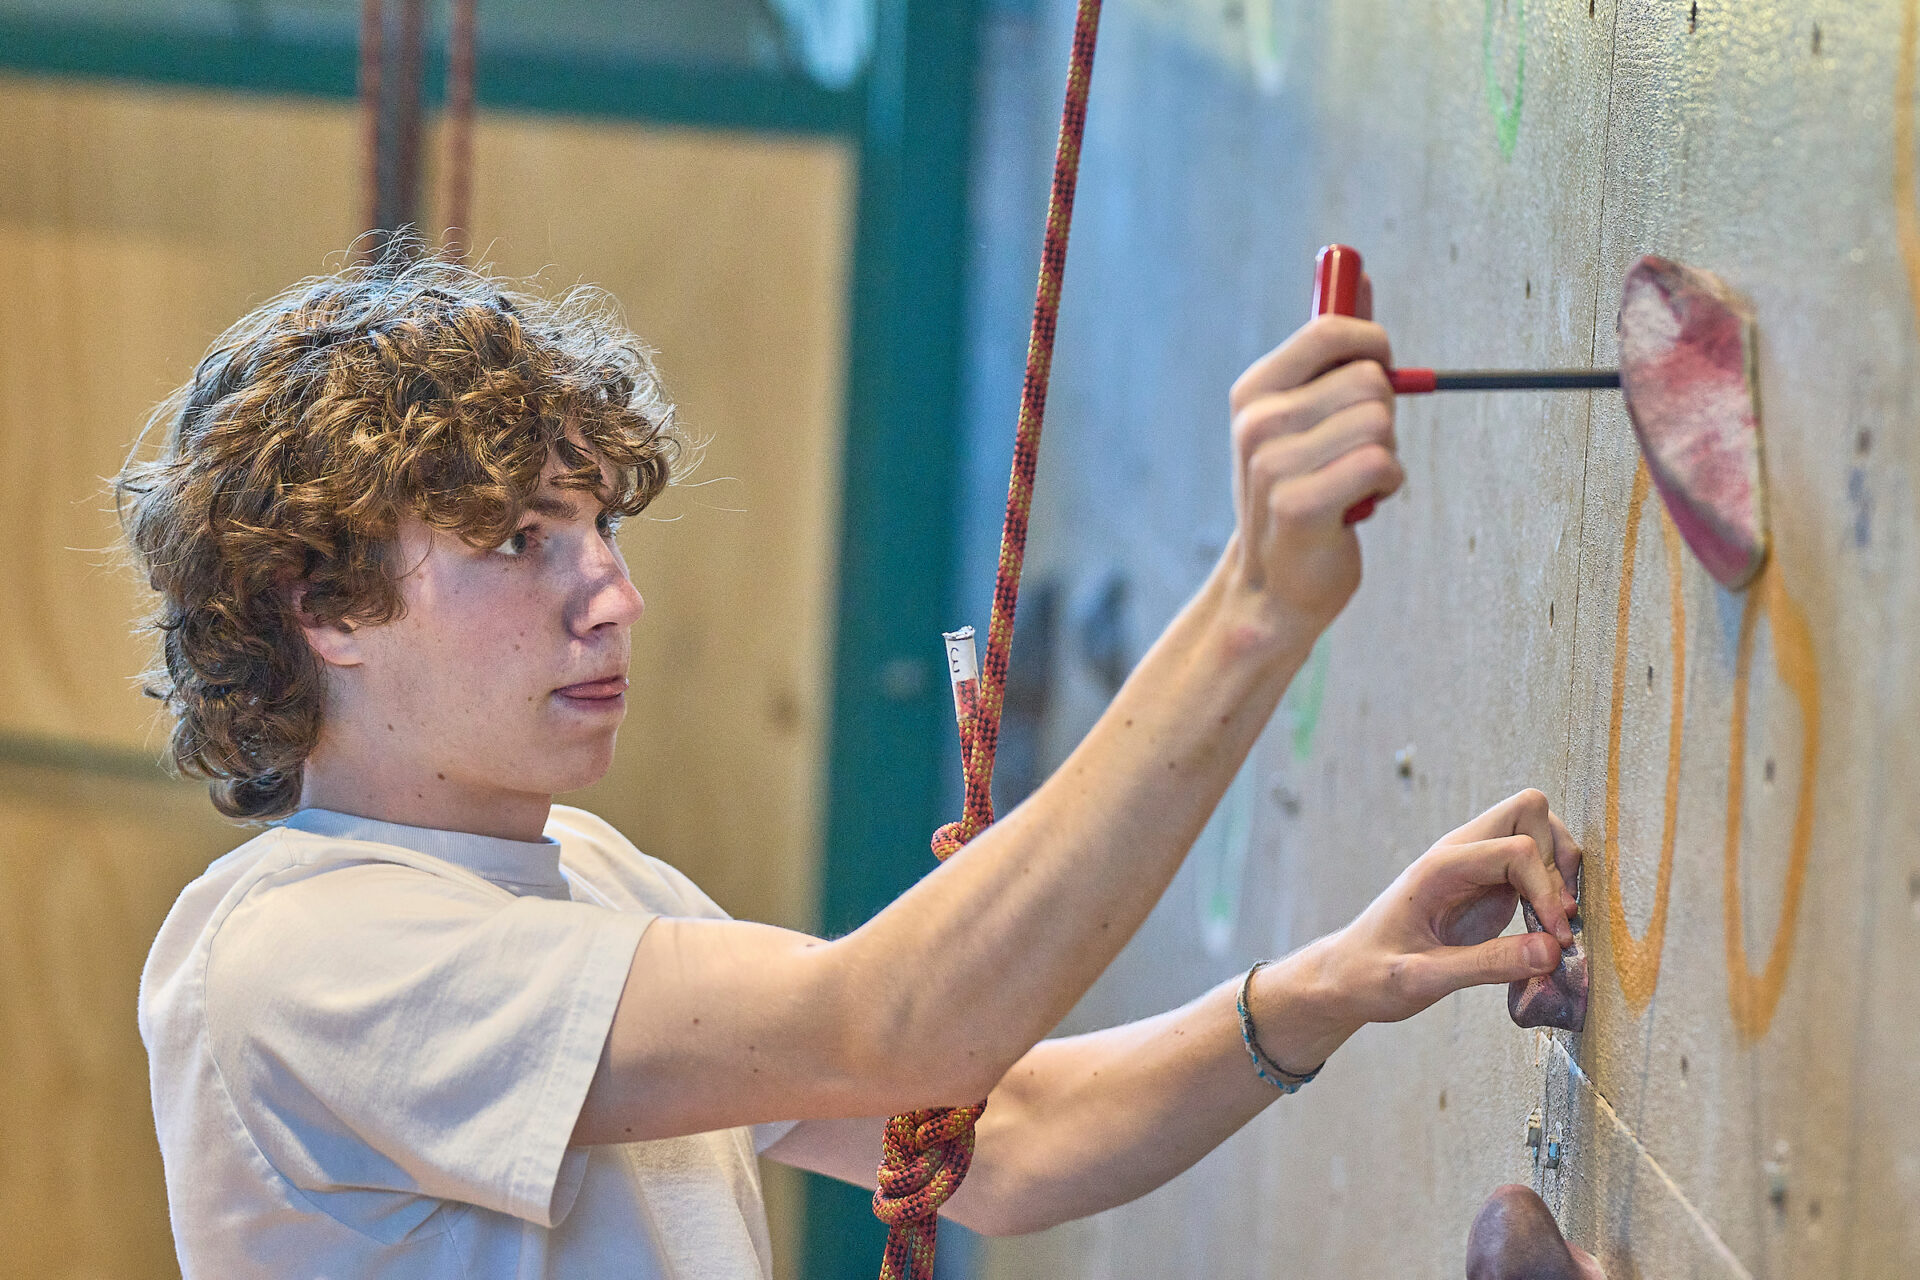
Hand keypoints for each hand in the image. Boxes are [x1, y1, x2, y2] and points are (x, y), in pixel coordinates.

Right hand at [1223, 307, 1403, 643]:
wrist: (1274, 583)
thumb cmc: (1298, 491)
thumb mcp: (1303, 415)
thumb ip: (1329, 352)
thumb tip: (1356, 276)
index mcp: (1254, 391)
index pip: (1330, 330)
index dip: (1373, 344)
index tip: (1378, 371)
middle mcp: (1257, 422)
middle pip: (1370, 379)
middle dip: (1384, 415)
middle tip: (1355, 451)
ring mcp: (1272, 464)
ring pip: (1380, 423)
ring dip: (1386, 455)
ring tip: (1354, 481)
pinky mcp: (1299, 504)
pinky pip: (1380, 464)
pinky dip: (1387, 484)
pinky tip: (1360, 504)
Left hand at [1321, 789, 1581, 1026]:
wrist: (1346, 976)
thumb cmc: (1372, 975)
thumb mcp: (1422, 979)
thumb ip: (1485, 966)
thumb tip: (1552, 950)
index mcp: (1440, 867)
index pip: (1515, 847)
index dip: (1546, 889)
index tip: (1554, 938)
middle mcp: (1458, 854)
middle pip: (1528, 810)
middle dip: (1557, 856)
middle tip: (1559, 914)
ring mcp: (1474, 866)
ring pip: (1535, 829)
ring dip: (1558, 868)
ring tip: (1556, 921)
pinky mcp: (1486, 885)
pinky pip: (1531, 863)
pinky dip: (1551, 886)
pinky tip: (1545, 928)